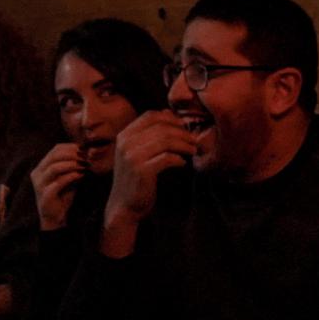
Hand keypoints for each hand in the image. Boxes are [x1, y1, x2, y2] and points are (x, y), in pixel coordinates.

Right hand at [32, 142, 85, 230]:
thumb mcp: (67, 177)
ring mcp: (39, 185)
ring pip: (54, 168)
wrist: (56, 217)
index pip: (55, 150)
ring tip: (83, 166)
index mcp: (41, 167)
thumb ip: (71, 165)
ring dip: (71, 165)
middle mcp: (37, 174)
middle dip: (72, 155)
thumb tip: (85, 153)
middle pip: (54, 156)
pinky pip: (58, 182)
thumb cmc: (62, 195)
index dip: (70, 147)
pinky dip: (70, 177)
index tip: (84, 150)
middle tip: (85, 158)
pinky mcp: (45, 195)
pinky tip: (80, 176)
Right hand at [104, 112, 195, 237]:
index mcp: (125, 135)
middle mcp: (126, 143)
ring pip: (165, 141)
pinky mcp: (141, 171)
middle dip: (182, 132)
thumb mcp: (138, 152)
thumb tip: (169, 113)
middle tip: (194, 140)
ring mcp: (132, 157)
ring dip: (184, 144)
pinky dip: (178, 158)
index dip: (171, 119)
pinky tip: (182, 163)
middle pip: (161, 127)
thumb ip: (151, 133)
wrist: (124, 206)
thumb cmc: (135, 178)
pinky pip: (166, 158)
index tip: (184, 127)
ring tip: (192, 150)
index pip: (150, 115)